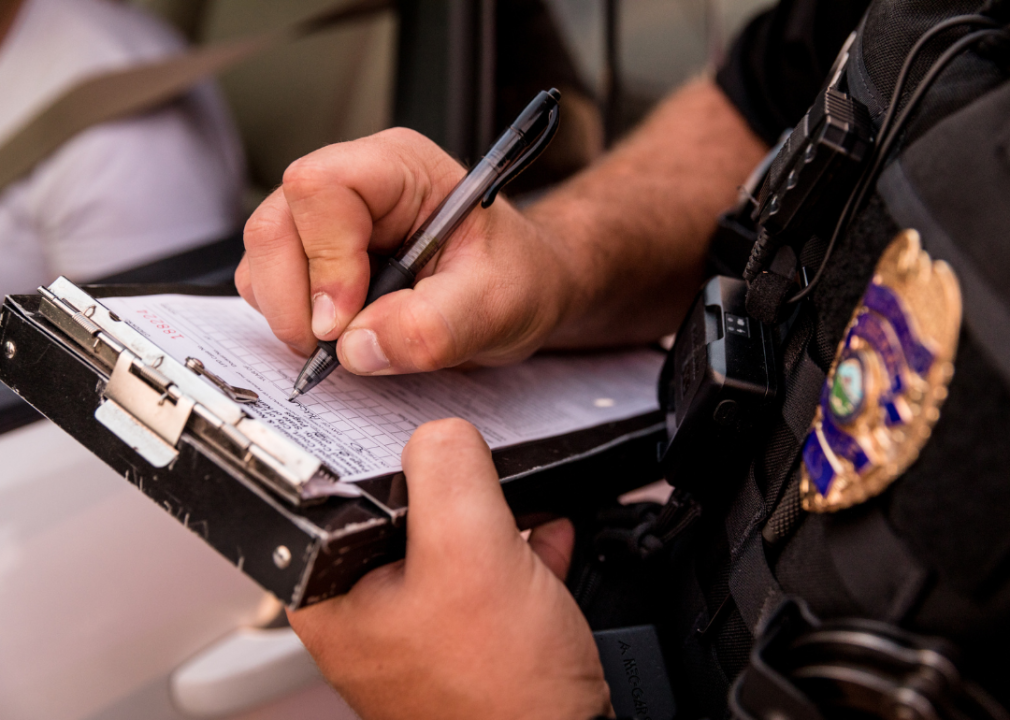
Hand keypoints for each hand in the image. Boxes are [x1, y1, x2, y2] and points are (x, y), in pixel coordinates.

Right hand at [236, 129, 570, 373]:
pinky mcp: (315, 257)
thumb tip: (358, 347)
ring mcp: (328, 221)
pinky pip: (269, 285)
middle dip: (295, 299)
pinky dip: (291, 322)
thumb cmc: (516, 278)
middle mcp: (355, 184)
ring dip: (290, 314)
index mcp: (400, 169)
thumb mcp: (496, 305)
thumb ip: (433, 326)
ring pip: (263, 258)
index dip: (324, 259)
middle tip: (339, 345)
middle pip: (274, 225)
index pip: (320, 188)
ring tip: (349, 340)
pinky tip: (341, 335)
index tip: (344, 320)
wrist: (521, 291)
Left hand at [287, 418, 611, 719]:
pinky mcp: (465, 637)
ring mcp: (418, 627)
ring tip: (521, 501)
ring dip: (491, 513)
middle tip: (485, 477)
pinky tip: (544, 534)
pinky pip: (484, 571)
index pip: (337, 490)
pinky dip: (516, 548)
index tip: (429, 443)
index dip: (387, 453)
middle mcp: (365, 613)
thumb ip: (447, 472)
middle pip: (400, 509)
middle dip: (453, 485)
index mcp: (332, 595)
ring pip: (447, 538)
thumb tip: (441, 432)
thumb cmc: (500, 696)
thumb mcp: (470, 554)